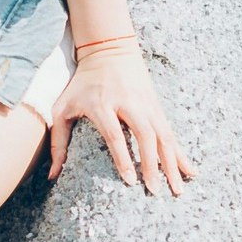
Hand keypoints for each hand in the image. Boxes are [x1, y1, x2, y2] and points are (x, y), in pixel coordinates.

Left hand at [47, 45, 192, 197]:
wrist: (109, 51)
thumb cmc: (82, 84)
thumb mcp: (62, 108)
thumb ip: (58, 142)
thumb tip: (52, 175)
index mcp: (102, 104)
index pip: (115, 135)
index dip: (123, 158)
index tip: (130, 180)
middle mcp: (128, 104)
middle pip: (144, 135)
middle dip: (152, 164)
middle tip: (155, 190)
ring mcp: (146, 105)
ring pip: (163, 135)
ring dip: (172, 163)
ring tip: (178, 188)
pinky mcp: (157, 107)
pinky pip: (170, 133)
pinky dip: (180, 152)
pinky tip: (189, 170)